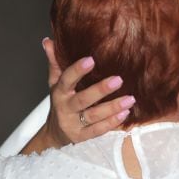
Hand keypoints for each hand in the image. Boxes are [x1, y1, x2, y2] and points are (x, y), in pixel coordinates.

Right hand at [20, 38, 134, 154]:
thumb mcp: (55, 83)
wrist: (54, 134)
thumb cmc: (60, 102)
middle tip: (118, 80)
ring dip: (112, 108)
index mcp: (59, 92)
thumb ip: (55, 63)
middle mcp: (65, 108)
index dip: (77, 70)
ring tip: (130, 99)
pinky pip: (97, 130)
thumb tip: (48, 41)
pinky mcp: (82, 137)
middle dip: (100, 90)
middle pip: (83, 99)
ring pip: (93, 116)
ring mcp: (73, 124)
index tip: (91, 59)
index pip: (66, 80)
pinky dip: (111, 123)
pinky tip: (125, 114)